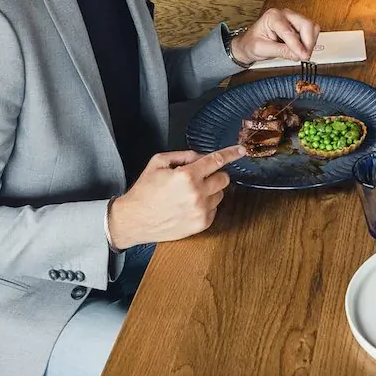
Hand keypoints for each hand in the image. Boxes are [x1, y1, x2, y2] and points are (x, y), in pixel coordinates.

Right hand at [107, 145, 244, 248]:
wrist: (134, 220)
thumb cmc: (144, 190)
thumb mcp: (158, 162)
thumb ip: (184, 155)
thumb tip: (202, 157)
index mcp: (187, 176)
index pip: (217, 160)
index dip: (231, 153)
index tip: (241, 150)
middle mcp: (197, 194)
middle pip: (224, 178)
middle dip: (214, 175)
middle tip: (198, 177)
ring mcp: (201, 211)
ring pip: (220, 194)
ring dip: (210, 191)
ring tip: (189, 194)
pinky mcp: (201, 224)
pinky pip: (214, 209)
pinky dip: (206, 205)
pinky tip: (189, 206)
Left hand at [231, 7, 319, 63]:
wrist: (249, 44)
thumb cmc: (252, 43)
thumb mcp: (262, 49)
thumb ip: (281, 51)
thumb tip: (298, 54)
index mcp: (272, 16)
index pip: (289, 31)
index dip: (297, 45)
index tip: (302, 56)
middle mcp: (285, 14)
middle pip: (306, 24)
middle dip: (308, 42)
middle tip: (305, 56)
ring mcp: (293, 19)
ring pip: (312, 27)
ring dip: (310, 42)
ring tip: (301, 53)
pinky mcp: (298, 26)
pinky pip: (311, 32)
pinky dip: (310, 42)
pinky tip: (301, 50)